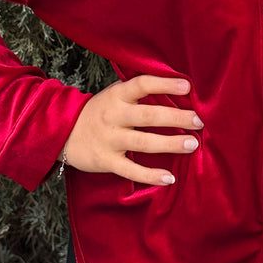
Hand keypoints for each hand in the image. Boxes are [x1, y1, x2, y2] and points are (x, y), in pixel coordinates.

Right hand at [61, 74, 201, 184]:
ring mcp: (109, 139)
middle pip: (148, 116)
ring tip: (193, 144)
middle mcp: (113, 116)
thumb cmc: (99, 112)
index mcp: (116, 95)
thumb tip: (178, 88)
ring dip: (170, 144)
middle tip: (199, 120)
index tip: (187, 86)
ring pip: (143, 143)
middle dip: (176, 117)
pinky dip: (150, 175)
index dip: (164, 84)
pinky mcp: (106, 160)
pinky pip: (131, 170)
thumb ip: (138, 92)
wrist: (63, 133)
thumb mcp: (114, 95)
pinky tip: (169, 178)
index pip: (142, 85)